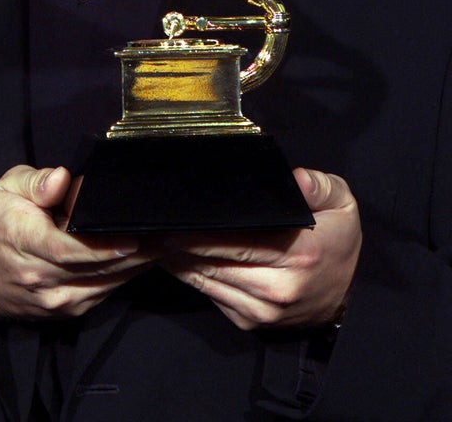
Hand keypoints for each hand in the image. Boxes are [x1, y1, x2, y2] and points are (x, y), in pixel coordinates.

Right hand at [0, 164, 153, 320]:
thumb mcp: (5, 189)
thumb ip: (35, 182)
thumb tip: (61, 178)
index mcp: (23, 241)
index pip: (68, 248)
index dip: (102, 246)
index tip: (133, 238)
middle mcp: (41, 277)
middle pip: (96, 268)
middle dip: (136, 252)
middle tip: (170, 233)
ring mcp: (55, 300)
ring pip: (105, 284)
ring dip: (137, 265)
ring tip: (167, 243)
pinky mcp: (66, 311)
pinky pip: (103, 294)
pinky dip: (125, 276)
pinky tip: (143, 258)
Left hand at [159, 168, 361, 330]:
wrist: (348, 297)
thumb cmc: (337, 241)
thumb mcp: (341, 203)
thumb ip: (318, 186)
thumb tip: (296, 178)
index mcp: (298, 254)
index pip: (235, 241)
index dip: (199, 230)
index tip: (172, 215)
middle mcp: (277, 288)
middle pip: (212, 262)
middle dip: (178, 241)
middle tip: (152, 222)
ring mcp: (261, 311)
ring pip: (204, 280)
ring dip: (177, 259)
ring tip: (154, 236)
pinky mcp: (248, 323)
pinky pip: (209, 295)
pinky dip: (190, 275)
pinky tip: (176, 255)